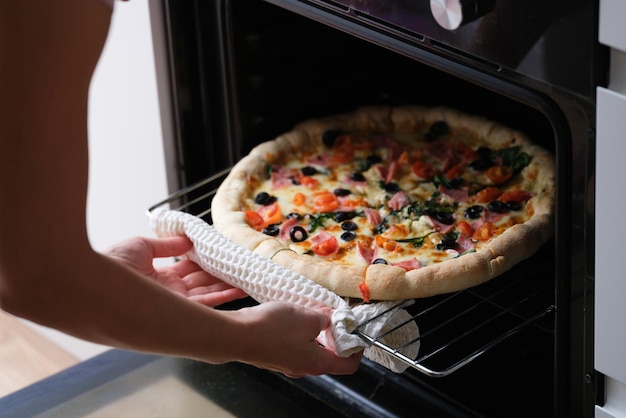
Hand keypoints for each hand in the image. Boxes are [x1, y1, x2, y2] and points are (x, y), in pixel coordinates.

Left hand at [104, 236, 246, 306]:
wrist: (96, 282)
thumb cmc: (114, 262)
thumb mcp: (142, 246)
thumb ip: (167, 245)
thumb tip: (187, 240)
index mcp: (160, 277)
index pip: (190, 270)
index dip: (206, 262)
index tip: (221, 254)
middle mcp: (170, 293)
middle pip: (202, 283)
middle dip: (221, 276)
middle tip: (240, 267)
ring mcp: (175, 303)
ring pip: (208, 295)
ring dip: (227, 287)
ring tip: (246, 278)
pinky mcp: (179, 311)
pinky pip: (207, 305)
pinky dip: (224, 297)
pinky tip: (239, 289)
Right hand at [233, 301, 362, 377]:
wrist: (236, 335)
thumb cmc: (272, 330)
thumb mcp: (308, 318)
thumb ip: (325, 319)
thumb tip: (332, 318)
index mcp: (317, 364)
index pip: (348, 364)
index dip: (357, 348)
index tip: (358, 331)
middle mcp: (303, 368)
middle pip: (328, 354)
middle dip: (334, 333)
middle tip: (333, 314)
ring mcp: (286, 362)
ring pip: (309, 347)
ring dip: (314, 329)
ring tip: (311, 310)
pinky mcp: (272, 354)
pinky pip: (292, 343)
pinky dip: (298, 330)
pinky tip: (292, 314)